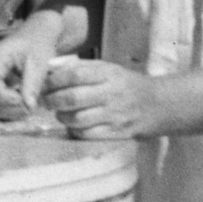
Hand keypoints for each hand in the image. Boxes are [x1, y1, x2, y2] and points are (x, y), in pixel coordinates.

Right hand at [0, 15, 59, 118]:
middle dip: (1, 103)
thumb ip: (32, 86)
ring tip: (21, 105)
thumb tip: (29, 107)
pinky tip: (18, 100)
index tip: (22, 101)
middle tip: (23, 106)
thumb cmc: (39, 43)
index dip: (3, 96)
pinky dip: (3, 100)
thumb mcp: (39, 64)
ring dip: (1, 103)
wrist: (39, 31)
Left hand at [41, 59, 160, 139]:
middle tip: (46, 101)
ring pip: (77, 119)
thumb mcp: (107, 68)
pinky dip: (74, 130)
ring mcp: (115, 115)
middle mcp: (112, 93)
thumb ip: (80, 67)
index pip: (75, 75)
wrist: (157, 104)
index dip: (54, 81)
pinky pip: (87, 134)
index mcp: (108, 74)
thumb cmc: (124, 84)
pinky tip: (73, 125)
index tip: (44, 85)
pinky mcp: (117, 132)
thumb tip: (50, 68)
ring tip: (59, 113)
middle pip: (73, 98)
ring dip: (62, 117)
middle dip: (53, 101)